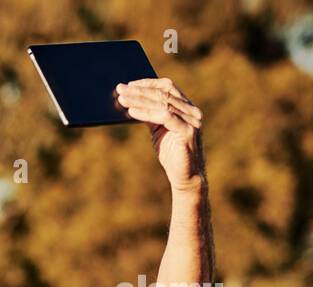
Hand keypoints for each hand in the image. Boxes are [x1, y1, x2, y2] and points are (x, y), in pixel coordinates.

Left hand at [115, 77, 205, 193]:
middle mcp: (191, 111)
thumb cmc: (171, 154)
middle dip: (139, 91)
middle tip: (120, 88)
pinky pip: (164, 117)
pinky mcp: (187, 132)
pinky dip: (146, 113)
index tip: (129, 84)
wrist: (185, 176)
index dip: (148, 83)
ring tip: (122, 99)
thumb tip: (131, 103)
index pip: (167, 87)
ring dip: (139, 100)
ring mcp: (191, 121)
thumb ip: (151, 116)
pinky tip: (132, 112)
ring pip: (162, 104)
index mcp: (186, 107)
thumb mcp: (159, 131)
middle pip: (162, 94)